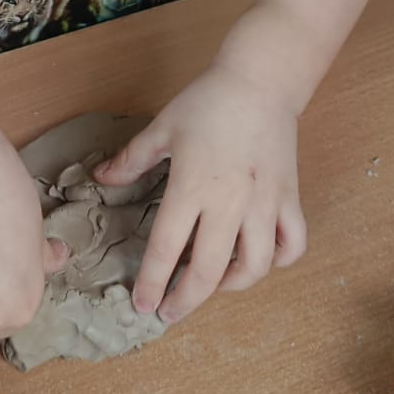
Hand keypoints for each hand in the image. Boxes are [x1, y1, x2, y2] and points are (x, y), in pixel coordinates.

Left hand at [95, 64, 306, 323]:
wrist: (260, 81)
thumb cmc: (208, 102)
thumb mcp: (163, 127)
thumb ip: (132, 159)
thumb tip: (101, 179)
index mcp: (192, 187)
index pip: (167, 248)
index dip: (153, 282)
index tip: (143, 305)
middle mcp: (229, 203)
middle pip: (209, 271)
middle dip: (186, 300)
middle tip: (170, 312)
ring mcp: (264, 204)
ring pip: (256, 266)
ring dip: (232, 286)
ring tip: (214, 285)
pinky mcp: (289, 198)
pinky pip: (292, 244)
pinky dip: (278, 260)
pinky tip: (258, 257)